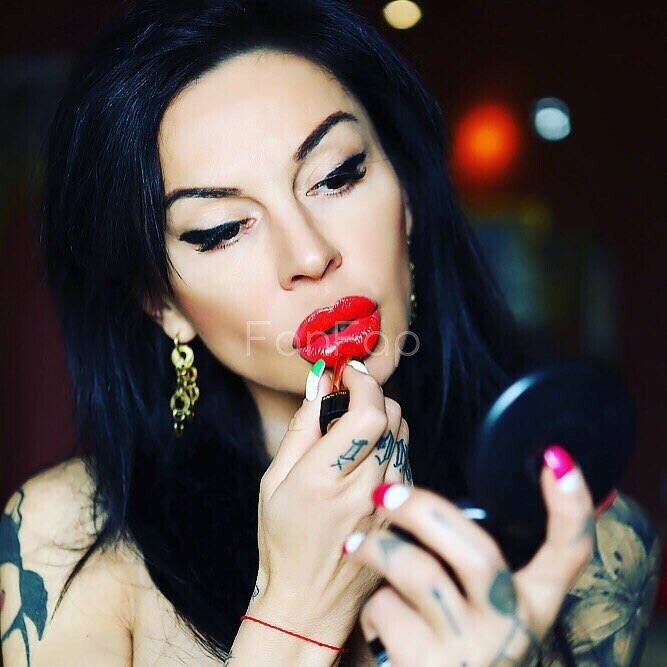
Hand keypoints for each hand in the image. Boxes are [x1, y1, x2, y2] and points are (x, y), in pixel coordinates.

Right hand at [250, 362, 412, 647]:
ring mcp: (386, 503)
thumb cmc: (282, 539)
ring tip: (355, 428)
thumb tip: (320, 384)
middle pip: (392, 417)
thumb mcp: (274, 480)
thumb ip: (302, 427)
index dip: (362, 383)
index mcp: (323, 479)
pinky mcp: (398, 512)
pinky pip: (405, 459)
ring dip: (382, 418)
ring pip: (403, 434)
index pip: (367, 415)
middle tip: (348, 397)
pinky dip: (389, 445)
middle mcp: (362, 489)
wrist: (308, 601)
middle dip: (372, 395)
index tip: (347, 373)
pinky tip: (365, 457)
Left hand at [343, 446, 594, 665]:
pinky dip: (370, 603)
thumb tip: (428, 506)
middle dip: (425, 510)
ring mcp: (468, 653)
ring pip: (419, 574)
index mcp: (532, 607)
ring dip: (380, 550)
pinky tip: (373, 614)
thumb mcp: (485, 614)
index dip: (571, 506)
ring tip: (358, 545)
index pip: (570, 555)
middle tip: (386, 492)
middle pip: (477, 553)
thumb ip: (473, 567)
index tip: (556, 458)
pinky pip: (384, 610)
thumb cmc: (458, 648)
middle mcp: (510, 630)